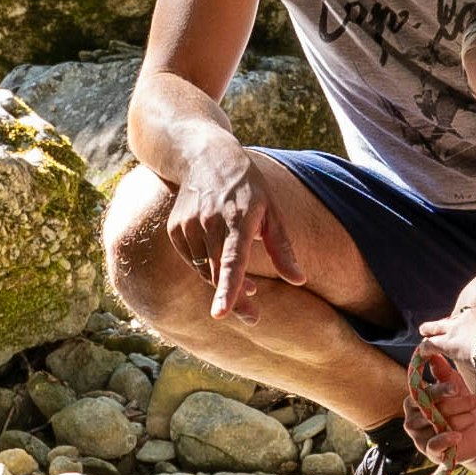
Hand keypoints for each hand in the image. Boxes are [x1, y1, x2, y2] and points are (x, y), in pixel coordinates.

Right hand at [165, 136, 302, 320]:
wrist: (205, 157)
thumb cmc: (247, 187)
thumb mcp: (272, 212)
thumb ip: (283, 249)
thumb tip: (299, 281)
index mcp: (239, 218)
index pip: (233, 260)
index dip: (229, 288)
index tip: (221, 313)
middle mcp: (210, 222)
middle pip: (218, 274)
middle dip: (234, 299)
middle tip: (253, 317)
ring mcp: (188, 225)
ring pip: (206, 270)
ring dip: (223, 282)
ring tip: (248, 284)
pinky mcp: (176, 229)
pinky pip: (194, 261)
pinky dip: (208, 267)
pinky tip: (221, 256)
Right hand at [401, 340, 475, 464]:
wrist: (472, 436)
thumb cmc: (460, 409)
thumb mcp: (454, 388)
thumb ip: (442, 372)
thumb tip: (432, 349)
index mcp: (414, 399)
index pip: (424, 392)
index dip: (440, 389)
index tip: (456, 387)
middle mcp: (412, 417)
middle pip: (431, 408)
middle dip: (456, 404)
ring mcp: (418, 435)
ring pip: (435, 424)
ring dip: (458, 420)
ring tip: (472, 418)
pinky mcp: (428, 451)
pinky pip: (433, 445)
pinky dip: (446, 440)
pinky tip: (458, 436)